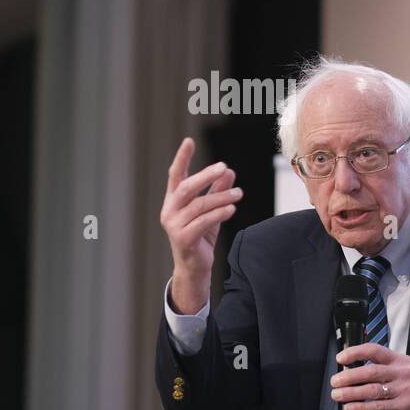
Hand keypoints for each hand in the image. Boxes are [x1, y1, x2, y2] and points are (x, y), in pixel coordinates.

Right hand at [159, 137, 241, 314]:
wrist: (194, 268)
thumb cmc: (200, 237)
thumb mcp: (211, 211)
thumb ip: (217, 192)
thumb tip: (229, 172)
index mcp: (173, 201)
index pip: (176, 175)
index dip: (182, 158)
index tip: (189, 141)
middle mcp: (170, 211)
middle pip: (187, 187)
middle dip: (206, 175)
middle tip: (224, 166)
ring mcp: (174, 225)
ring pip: (199, 205)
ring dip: (221, 197)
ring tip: (239, 193)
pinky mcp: (183, 239)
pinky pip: (203, 221)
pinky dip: (219, 213)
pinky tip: (232, 208)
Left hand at [331, 343, 409, 409]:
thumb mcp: (400, 371)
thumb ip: (381, 367)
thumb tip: (350, 369)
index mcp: (399, 359)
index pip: (375, 350)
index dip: (355, 352)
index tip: (340, 358)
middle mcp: (403, 371)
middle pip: (371, 371)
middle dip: (349, 376)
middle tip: (335, 381)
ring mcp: (404, 388)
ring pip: (372, 389)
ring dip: (351, 393)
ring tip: (337, 395)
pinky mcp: (404, 405)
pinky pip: (378, 406)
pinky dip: (361, 407)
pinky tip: (350, 408)